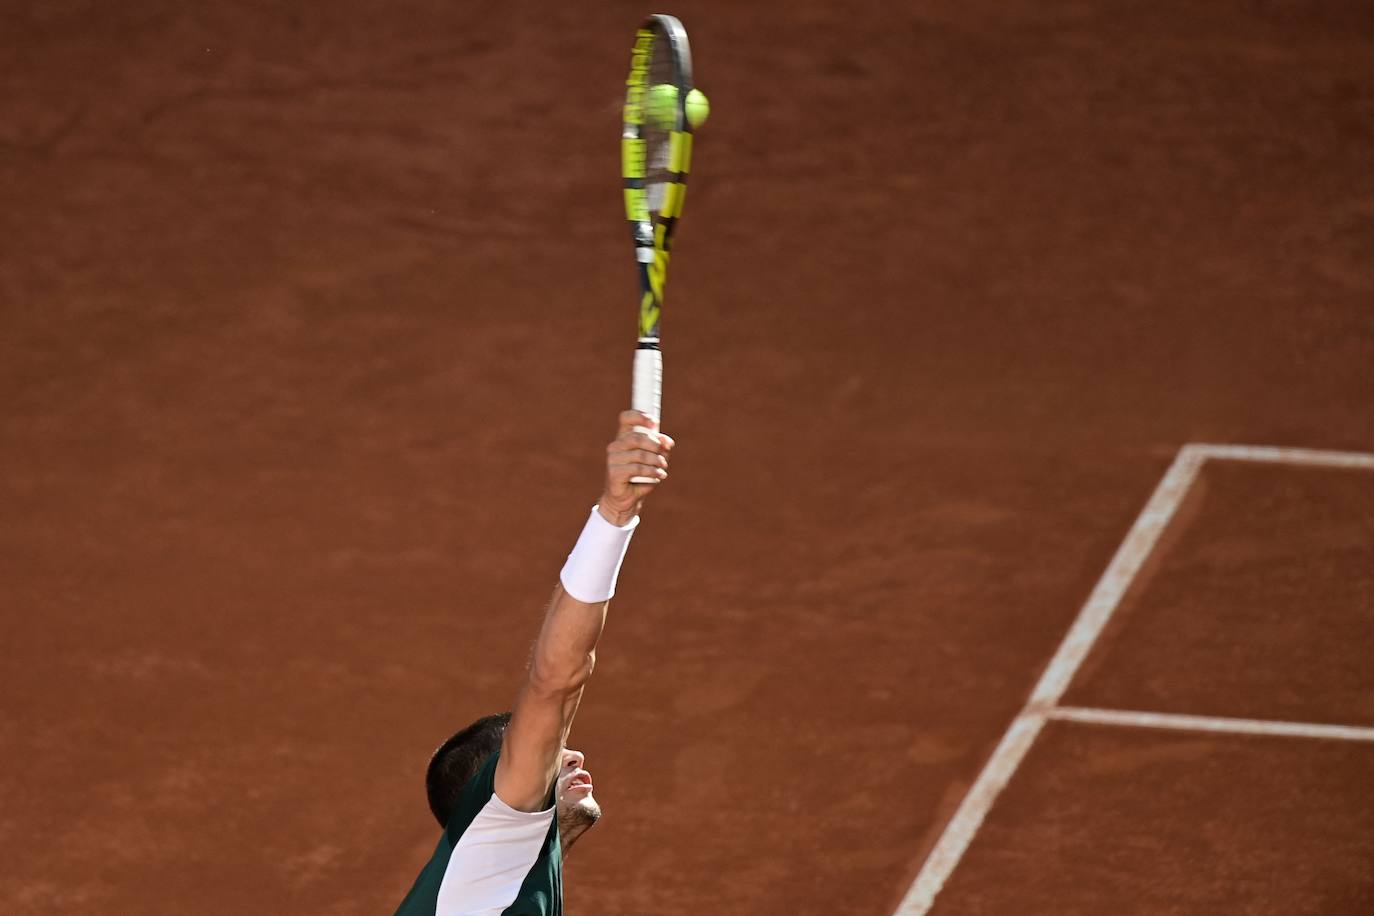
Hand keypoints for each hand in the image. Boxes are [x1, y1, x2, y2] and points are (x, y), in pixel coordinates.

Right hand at [598, 410, 673, 525]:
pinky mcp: (614, 473)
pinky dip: (652, 472)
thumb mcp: (653, 458)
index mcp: (623, 438)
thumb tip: (667, 442)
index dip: (640, 417)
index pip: (626, 418)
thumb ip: (660, 447)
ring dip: (657, 461)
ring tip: (663, 469)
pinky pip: (637, 469)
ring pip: (640, 455)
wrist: (626, 500)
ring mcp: (613, 459)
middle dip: (656, 446)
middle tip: (665, 455)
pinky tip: (659, 476)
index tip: (654, 423)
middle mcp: (615, 446)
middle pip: (637, 438)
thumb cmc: (639, 476)